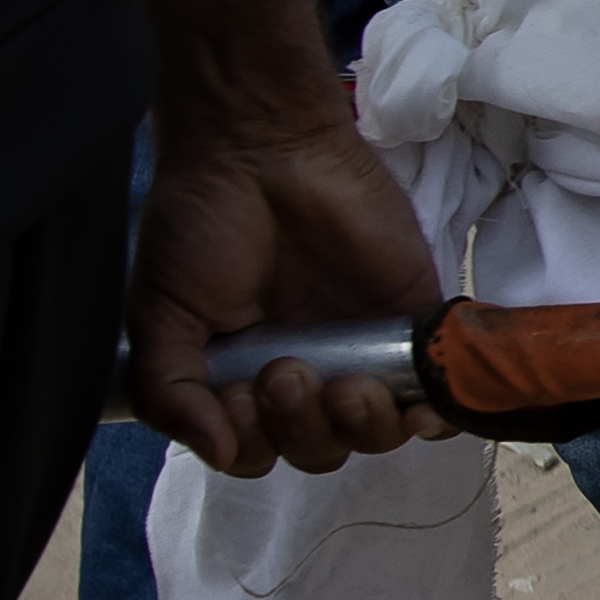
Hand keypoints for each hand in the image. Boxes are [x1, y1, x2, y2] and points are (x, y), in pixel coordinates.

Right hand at [122, 106, 447, 473]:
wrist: (259, 144)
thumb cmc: (201, 220)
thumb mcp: (161, 314)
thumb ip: (171, 392)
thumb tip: (219, 454)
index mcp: (244, 379)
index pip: (263, 451)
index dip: (257, 444)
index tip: (241, 399)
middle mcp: (306, 370)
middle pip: (323, 449)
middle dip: (305, 431)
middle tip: (286, 372)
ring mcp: (362, 345)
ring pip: (379, 431)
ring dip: (362, 426)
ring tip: (343, 383)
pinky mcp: (412, 316)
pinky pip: (439, 387)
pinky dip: (437, 412)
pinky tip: (420, 409)